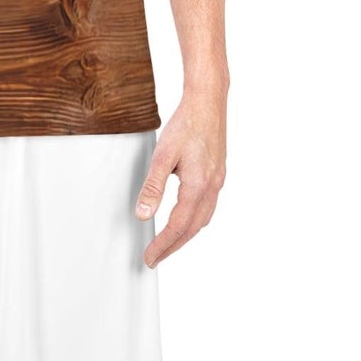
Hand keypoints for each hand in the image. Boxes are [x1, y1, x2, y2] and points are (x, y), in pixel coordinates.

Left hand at [133, 82, 226, 267]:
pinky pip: (208, 207)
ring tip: (168, 243)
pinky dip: (195, 220)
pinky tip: (186, 216)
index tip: (149, 257)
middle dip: (173, 246)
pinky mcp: (218, 174)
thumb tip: (142, 214)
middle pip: (192, 229)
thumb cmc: (186, 124)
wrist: (208, 102)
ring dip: (185, 235)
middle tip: (155, 257)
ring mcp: (218, 182)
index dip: (162, 245)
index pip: (177, 227)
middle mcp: (212, 188)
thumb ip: (153, 186)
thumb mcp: (163, 155)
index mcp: (198, 186)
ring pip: (202, 220)